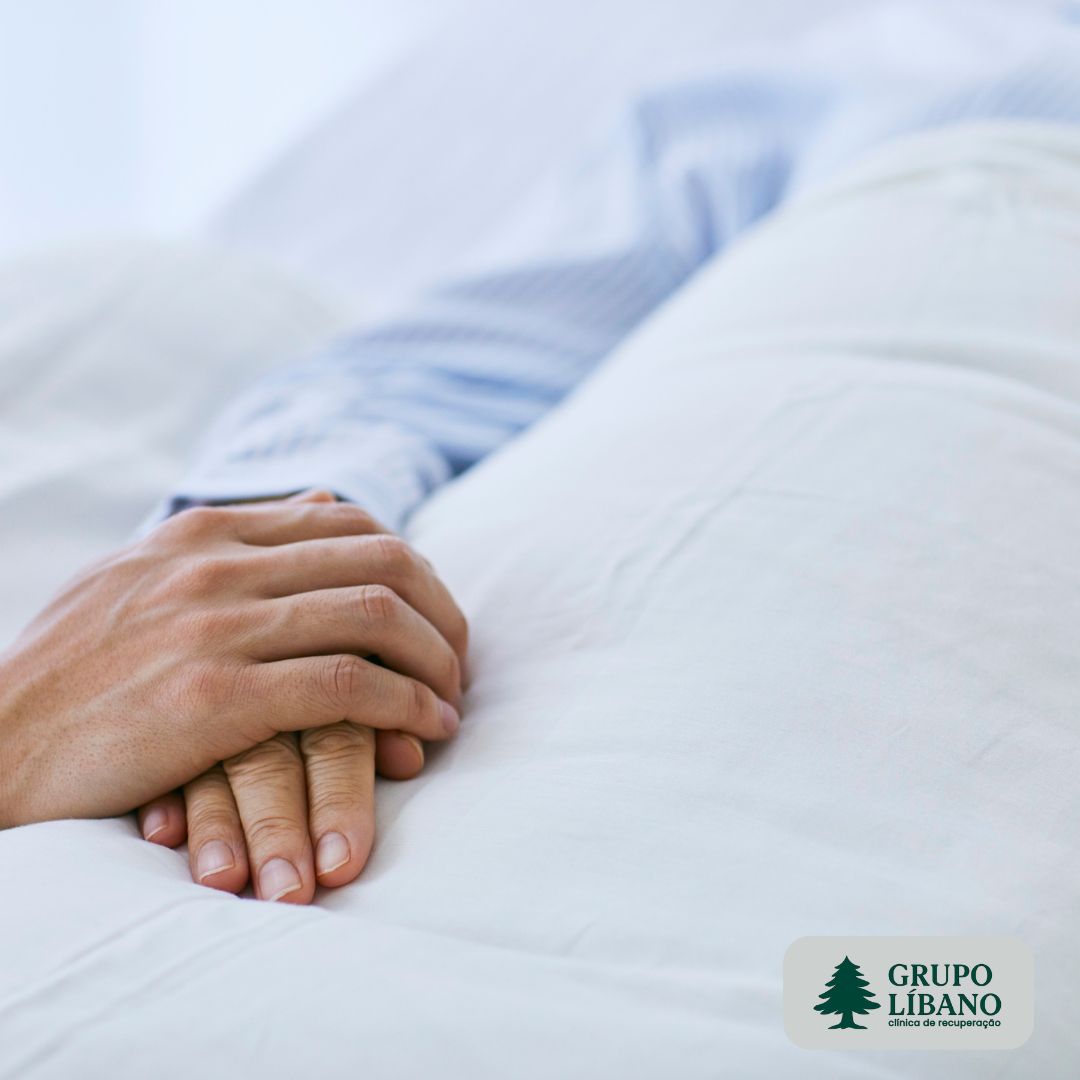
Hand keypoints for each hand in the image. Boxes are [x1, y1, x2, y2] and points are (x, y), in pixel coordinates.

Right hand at [0, 494, 466, 834]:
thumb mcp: (144, 576)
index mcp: (207, 531)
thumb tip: (327, 499)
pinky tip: (426, 731)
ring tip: (451, 702)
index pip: (352, 522)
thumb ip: (237, 538)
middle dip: (443, 611)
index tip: (432, 616)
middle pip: (383, 559)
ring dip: (438, 662)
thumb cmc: (74, 672)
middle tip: (459, 661)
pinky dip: (408, 706)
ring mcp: (217, 626)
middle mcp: (219, 564)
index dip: (414, 568)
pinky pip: (349, 687)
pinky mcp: (215, 696)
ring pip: (377, 615)